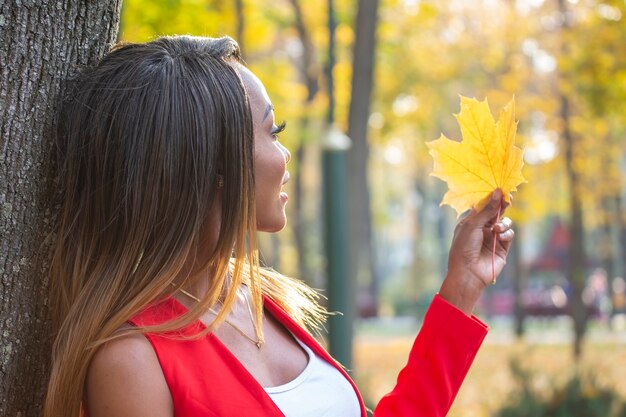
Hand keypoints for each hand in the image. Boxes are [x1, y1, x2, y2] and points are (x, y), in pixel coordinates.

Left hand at [439, 189, 514, 314]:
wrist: (468, 272)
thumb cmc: (464, 247)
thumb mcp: (473, 225)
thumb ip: (487, 209)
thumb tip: (498, 192)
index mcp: (470, 221)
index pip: (483, 206)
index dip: (492, 198)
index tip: (500, 190)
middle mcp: (482, 228)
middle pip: (496, 212)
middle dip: (502, 206)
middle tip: (508, 199)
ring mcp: (492, 238)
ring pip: (505, 223)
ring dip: (503, 223)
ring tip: (497, 229)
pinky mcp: (502, 247)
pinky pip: (509, 234)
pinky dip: (507, 233)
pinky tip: (500, 237)